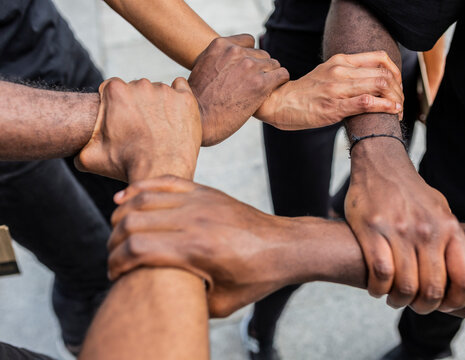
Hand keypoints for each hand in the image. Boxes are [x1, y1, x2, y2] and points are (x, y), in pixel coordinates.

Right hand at [75, 77, 201, 181]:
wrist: (161, 173)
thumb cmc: (126, 165)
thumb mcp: (90, 157)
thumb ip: (78, 145)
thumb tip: (72, 146)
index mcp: (115, 91)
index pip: (113, 89)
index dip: (117, 107)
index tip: (124, 122)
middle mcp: (141, 85)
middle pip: (137, 89)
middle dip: (138, 105)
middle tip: (143, 129)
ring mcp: (166, 91)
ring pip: (160, 91)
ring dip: (159, 104)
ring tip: (160, 129)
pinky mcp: (186, 99)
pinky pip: (181, 89)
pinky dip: (179, 99)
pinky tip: (175, 117)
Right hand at [106, 175, 298, 316]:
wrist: (283, 247)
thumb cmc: (255, 277)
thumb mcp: (221, 303)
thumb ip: (188, 300)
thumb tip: (159, 294)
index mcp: (197, 249)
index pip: (137, 248)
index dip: (116, 262)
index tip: (115, 274)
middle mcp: (194, 220)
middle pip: (132, 221)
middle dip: (114, 241)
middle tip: (114, 256)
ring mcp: (200, 201)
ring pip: (142, 198)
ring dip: (121, 215)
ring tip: (117, 232)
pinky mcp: (205, 191)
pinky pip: (164, 180)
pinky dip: (139, 188)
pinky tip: (125, 198)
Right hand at [189, 34, 289, 145]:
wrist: (200, 120)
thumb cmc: (197, 101)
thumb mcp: (202, 69)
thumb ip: (218, 59)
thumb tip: (225, 60)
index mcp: (220, 45)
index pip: (248, 41)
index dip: (250, 56)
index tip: (246, 70)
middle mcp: (236, 52)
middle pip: (262, 54)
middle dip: (260, 68)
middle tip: (253, 85)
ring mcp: (249, 67)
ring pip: (273, 64)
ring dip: (270, 76)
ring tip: (261, 91)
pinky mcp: (261, 84)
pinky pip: (282, 75)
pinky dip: (280, 82)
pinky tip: (272, 91)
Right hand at [255, 51, 403, 129]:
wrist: (279, 103)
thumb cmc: (304, 93)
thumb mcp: (327, 73)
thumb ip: (348, 73)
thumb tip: (371, 80)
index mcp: (341, 60)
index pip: (380, 58)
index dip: (396, 72)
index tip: (397, 85)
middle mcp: (341, 71)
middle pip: (384, 73)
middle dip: (399, 90)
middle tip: (400, 102)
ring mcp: (338, 88)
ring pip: (380, 85)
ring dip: (396, 99)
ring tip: (398, 109)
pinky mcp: (335, 107)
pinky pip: (368, 102)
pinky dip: (386, 107)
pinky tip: (393, 112)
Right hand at [346, 139, 464, 313]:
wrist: (380, 164)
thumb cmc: (410, 191)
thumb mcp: (440, 210)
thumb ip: (449, 239)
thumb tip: (454, 272)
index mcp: (448, 227)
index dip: (456, 301)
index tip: (444, 305)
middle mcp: (427, 230)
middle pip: (432, 288)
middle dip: (423, 306)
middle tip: (414, 305)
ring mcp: (399, 230)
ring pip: (405, 285)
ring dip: (398, 300)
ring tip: (393, 298)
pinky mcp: (372, 229)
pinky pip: (380, 272)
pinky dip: (378, 288)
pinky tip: (376, 287)